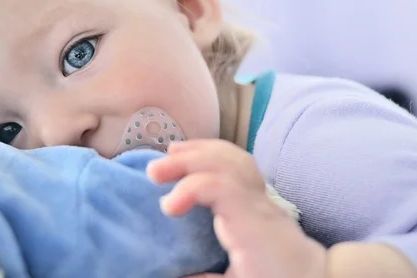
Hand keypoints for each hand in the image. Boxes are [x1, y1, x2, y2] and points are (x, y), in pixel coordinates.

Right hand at [147, 139, 326, 277]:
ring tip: (172, 152)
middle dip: (187, 160)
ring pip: (233, 158)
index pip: (222, 187)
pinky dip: (214, 152)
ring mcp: (262, 196)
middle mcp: (259, 205)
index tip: (167, 207)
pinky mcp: (261, 195)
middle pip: (224, 164)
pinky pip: (239, 162)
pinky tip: (198, 154)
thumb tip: (173, 273)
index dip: (191, 188)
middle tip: (153, 171)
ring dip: (200, 150)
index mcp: (253, 229)